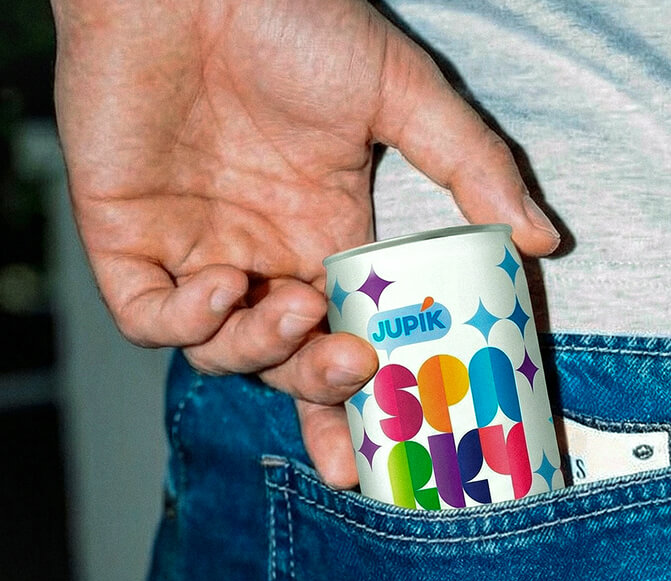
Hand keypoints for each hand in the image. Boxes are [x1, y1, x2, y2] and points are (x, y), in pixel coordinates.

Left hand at [53, 0, 559, 486]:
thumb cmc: (296, 18)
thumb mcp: (406, 93)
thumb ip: (474, 168)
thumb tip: (544, 239)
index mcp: (326, 229)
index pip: (345, 336)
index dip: (361, 402)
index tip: (394, 449)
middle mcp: (263, 249)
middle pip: (288, 362)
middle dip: (320, 386)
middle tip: (356, 368)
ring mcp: (194, 245)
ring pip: (220, 353)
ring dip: (260, 350)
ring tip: (291, 305)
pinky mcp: (126, 235)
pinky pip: (150, 318)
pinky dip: (187, 323)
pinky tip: (225, 282)